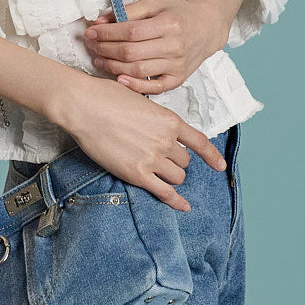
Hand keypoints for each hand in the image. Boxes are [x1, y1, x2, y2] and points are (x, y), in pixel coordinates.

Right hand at [57, 72, 226, 212]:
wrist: (84, 106)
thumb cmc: (106, 98)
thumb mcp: (141, 102)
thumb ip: (155, 118)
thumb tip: (158, 129)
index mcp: (169, 120)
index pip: (199, 141)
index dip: (212, 156)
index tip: (220, 166)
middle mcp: (166, 140)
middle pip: (184, 161)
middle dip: (175, 162)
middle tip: (159, 159)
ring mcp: (153, 158)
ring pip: (177, 177)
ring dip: (170, 176)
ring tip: (154, 171)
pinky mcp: (137, 174)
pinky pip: (164, 192)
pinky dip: (175, 201)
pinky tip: (183, 206)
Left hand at [80, 0, 229, 95]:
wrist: (207, 28)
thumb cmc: (178, 14)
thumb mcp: (155, 5)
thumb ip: (128, 12)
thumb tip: (100, 21)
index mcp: (169, 24)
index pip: (130, 32)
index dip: (107, 33)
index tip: (91, 32)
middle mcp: (175, 46)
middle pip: (131, 52)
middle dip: (105, 49)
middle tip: (91, 45)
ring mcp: (177, 65)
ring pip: (138, 70)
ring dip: (113, 66)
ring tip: (99, 60)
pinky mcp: (178, 79)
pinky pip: (154, 88)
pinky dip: (135, 86)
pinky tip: (119, 79)